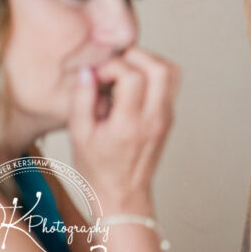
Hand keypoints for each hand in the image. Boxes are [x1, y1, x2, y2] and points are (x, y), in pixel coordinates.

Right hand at [67, 48, 177, 215]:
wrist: (124, 195)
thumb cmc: (97, 169)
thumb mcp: (79, 137)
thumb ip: (82, 100)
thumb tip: (87, 71)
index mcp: (129, 125)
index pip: (133, 77)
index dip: (113, 66)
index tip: (97, 75)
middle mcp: (154, 118)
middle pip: (160, 68)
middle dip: (135, 56)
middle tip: (114, 64)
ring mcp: (166, 117)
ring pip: (172, 72)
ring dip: (148, 62)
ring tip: (124, 70)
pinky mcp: (169, 117)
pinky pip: (170, 84)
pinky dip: (153, 74)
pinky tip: (132, 84)